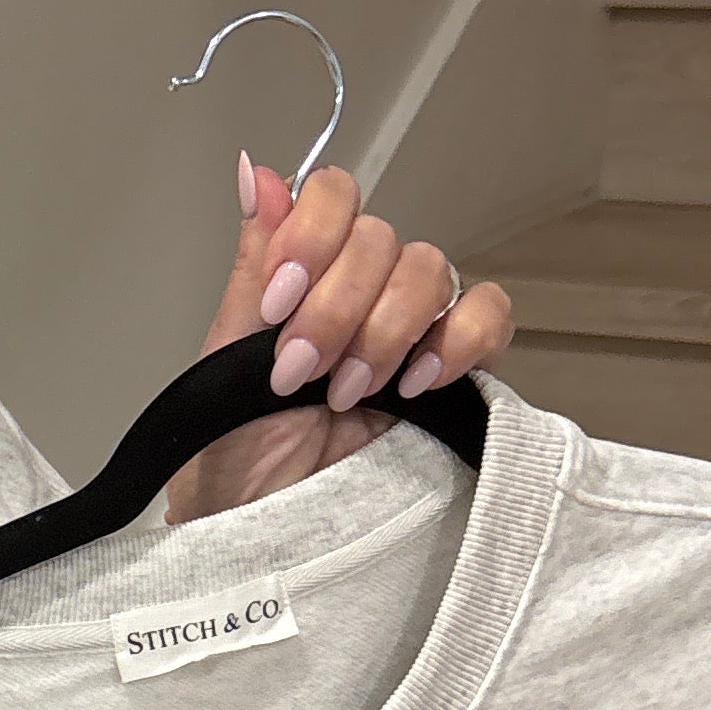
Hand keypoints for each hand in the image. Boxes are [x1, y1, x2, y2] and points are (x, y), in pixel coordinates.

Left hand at [168, 156, 513, 521]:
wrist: (262, 537)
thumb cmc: (234, 462)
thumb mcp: (222, 363)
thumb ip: (253, 268)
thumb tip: (256, 172)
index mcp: (304, 275)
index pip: (332, 196)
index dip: (312, 234)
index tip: (280, 301)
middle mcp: (361, 291)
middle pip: (381, 238)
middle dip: (334, 307)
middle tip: (299, 372)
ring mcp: (412, 328)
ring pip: (430, 270)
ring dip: (383, 331)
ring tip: (347, 393)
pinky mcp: (456, 371)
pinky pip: (488, 314)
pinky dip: (458, 339)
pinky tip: (416, 383)